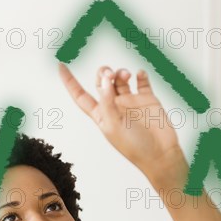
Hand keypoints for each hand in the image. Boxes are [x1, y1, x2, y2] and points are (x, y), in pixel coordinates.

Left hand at [58, 64, 179, 173]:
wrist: (160, 154)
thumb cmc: (135, 146)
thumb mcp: (114, 126)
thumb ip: (107, 101)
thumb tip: (105, 79)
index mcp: (102, 115)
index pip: (81, 96)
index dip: (70, 82)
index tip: (60, 65)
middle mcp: (115, 107)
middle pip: (102, 82)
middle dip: (104, 73)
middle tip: (110, 73)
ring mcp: (131, 102)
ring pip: (121, 79)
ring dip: (120, 72)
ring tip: (125, 75)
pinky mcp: (147, 99)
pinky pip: (142, 82)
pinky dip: (140, 75)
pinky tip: (140, 75)